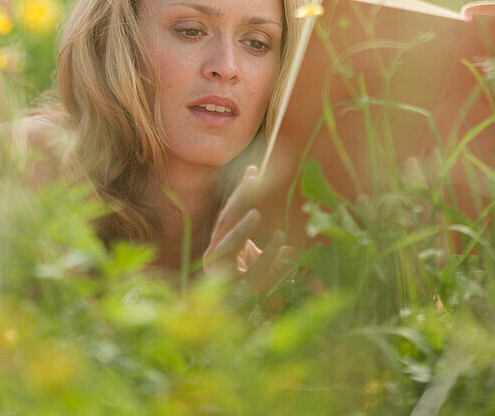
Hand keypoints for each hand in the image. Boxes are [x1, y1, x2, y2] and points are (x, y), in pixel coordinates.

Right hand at [203, 164, 294, 308]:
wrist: (227, 324)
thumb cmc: (243, 284)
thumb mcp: (250, 256)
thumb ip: (256, 236)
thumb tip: (274, 212)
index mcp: (218, 244)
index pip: (228, 212)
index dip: (240, 192)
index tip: (254, 170)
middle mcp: (214, 255)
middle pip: (225, 222)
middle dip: (239, 201)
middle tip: (254, 180)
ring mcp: (219, 274)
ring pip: (226, 246)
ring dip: (240, 229)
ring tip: (255, 213)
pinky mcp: (232, 293)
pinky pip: (249, 272)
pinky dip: (266, 257)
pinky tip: (280, 241)